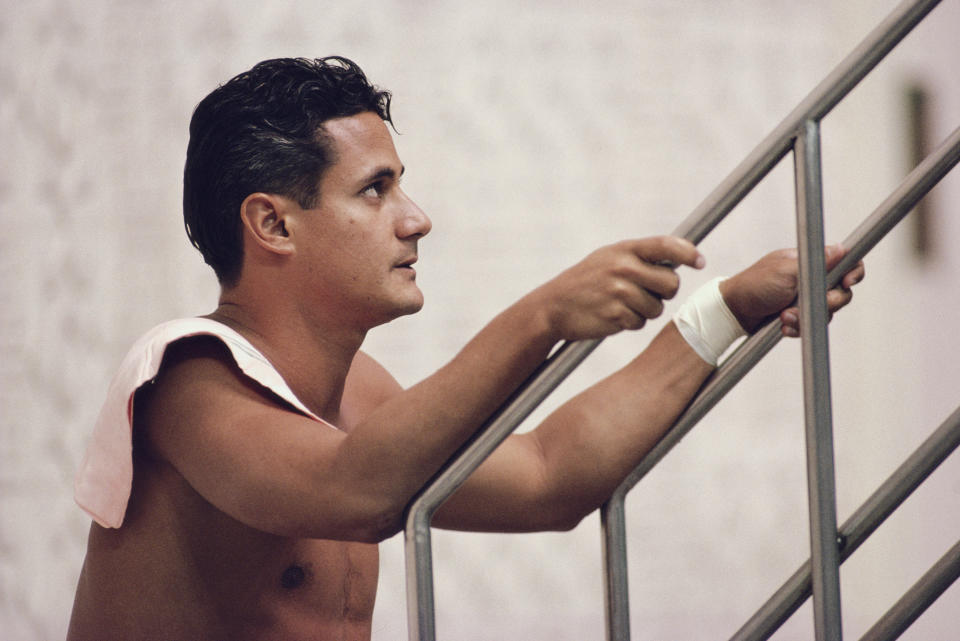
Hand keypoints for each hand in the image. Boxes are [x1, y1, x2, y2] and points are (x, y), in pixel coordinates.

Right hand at [534, 236, 704, 341]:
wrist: (553, 307)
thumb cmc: (586, 282)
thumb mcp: (607, 258)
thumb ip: (639, 257)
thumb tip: (680, 260)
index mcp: (623, 249)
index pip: (666, 245)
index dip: (688, 252)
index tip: (699, 262)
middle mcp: (623, 268)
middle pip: (671, 283)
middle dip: (664, 292)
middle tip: (646, 292)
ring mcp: (620, 292)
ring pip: (657, 307)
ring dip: (645, 310)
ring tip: (621, 304)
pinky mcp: (616, 315)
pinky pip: (641, 322)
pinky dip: (630, 322)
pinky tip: (612, 315)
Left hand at [719, 244, 865, 336]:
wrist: (734, 311)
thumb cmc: (754, 285)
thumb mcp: (784, 271)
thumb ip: (814, 263)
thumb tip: (841, 249)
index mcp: (810, 262)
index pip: (845, 262)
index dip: (853, 273)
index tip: (846, 283)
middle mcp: (813, 279)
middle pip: (841, 292)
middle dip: (826, 302)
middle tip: (804, 304)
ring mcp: (807, 298)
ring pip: (827, 312)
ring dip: (806, 317)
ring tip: (784, 316)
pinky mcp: (801, 315)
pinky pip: (813, 324)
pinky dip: (799, 327)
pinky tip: (783, 326)